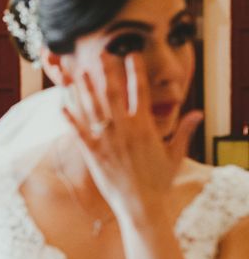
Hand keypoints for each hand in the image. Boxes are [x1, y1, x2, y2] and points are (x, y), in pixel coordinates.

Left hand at [62, 53, 202, 221]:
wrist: (141, 206)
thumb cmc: (159, 182)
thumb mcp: (175, 155)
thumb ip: (183, 131)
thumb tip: (197, 113)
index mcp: (145, 126)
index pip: (141, 91)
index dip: (135, 70)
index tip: (132, 54)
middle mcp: (124, 130)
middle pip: (113, 93)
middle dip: (107, 71)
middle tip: (101, 53)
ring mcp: (107, 141)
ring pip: (93, 109)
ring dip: (86, 89)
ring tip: (80, 72)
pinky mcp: (93, 154)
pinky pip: (78, 133)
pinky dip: (70, 119)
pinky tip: (61, 106)